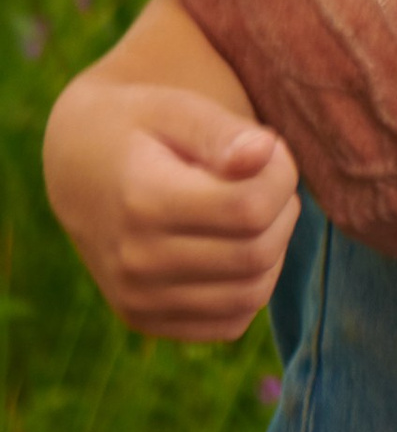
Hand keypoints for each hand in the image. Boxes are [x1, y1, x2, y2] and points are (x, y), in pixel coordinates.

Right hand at [43, 76, 300, 340]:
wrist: (78, 169)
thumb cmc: (139, 129)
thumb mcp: (175, 108)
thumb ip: (222, 131)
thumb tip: (265, 153)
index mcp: (143, 200)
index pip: (249, 208)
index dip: (281, 175)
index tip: (269, 150)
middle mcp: (135, 261)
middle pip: (257, 254)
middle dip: (282, 210)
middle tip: (267, 179)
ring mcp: (137, 299)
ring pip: (252, 295)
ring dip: (273, 250)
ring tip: (252, 210)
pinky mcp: (144, 320)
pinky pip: (230, 323)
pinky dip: (250, 286)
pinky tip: (235, 245)